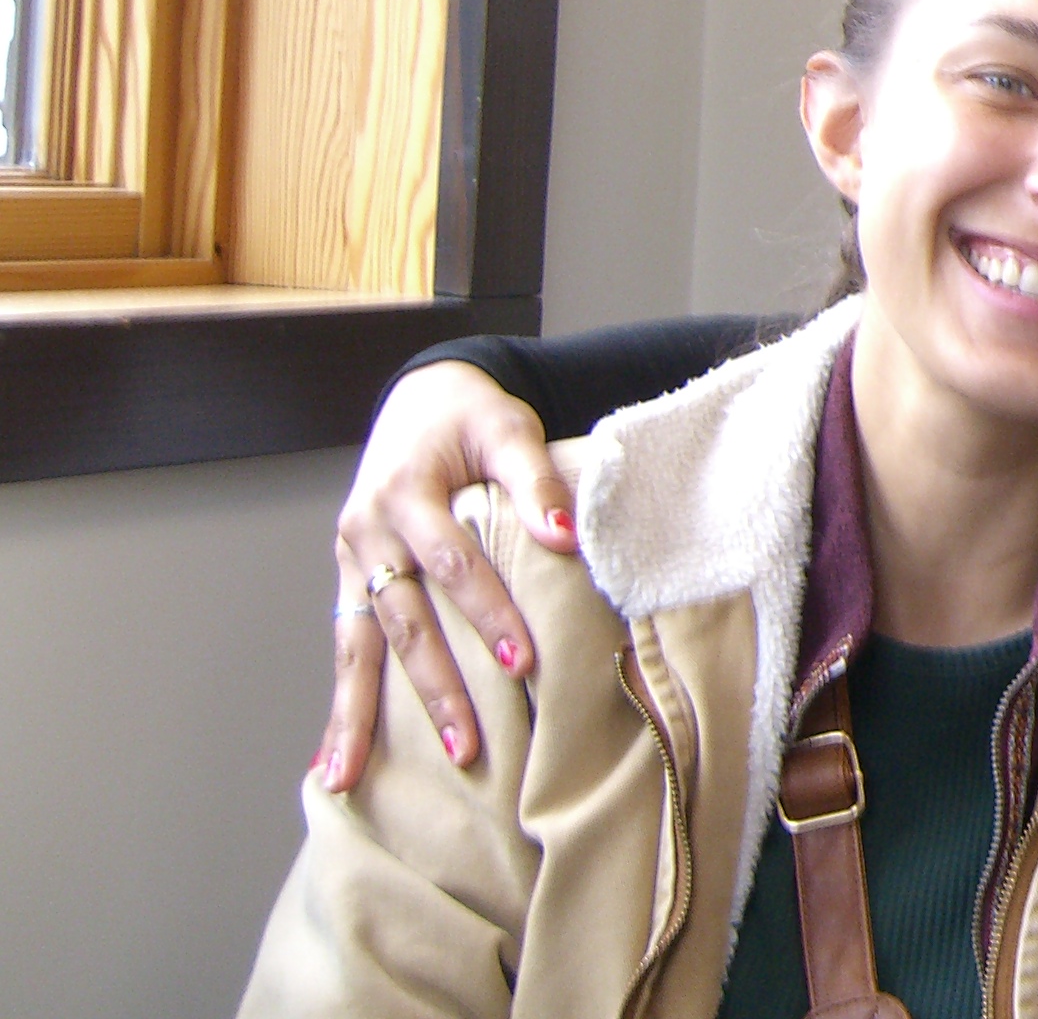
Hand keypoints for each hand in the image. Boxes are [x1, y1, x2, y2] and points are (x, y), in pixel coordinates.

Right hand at [317, 364, 574, 790]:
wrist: (422, 398)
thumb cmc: (472, 417)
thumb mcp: (508, 427)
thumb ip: (535, 480)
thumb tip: (565, 536)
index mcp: (405, 491)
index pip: (452, 562)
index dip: (486, 611)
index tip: (521, 659)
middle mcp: (367, 532)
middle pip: (403, 620)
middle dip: (434, 687)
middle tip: (467, 746)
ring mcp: (350, 561)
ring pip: (358, 648)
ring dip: (364, 715)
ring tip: (355, 780)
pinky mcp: (349, 581)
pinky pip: (344, 650)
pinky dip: (339, 705)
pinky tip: (331, 763)